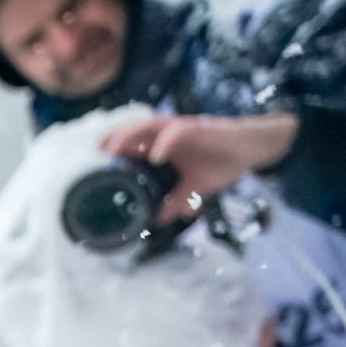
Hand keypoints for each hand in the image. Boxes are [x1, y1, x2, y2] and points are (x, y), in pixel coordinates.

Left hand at [101, 113, 300, 222]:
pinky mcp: (200, 128)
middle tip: (92, 153)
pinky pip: (178, 132)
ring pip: (149, 126)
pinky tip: (156, 156)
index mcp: (165, 145)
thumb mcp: (196, 187)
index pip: (133, 143)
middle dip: (112, 139)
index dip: (113, 149)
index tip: (93, 161)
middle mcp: (169, 134)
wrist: (253, 148)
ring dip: (129, 136)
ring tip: (112, 149)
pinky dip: (165, 143)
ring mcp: (183, 129)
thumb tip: (158, 220)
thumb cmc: (223, 161)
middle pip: (134, 132)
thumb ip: (176, 200)